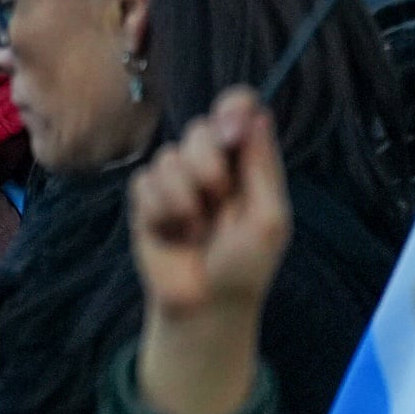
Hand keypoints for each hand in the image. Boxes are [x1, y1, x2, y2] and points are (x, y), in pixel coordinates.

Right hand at [127, 88, 289, 413]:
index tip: (232, 126)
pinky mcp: (145, 198)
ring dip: (185, 196)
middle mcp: (210, 164)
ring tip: (196, 228)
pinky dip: (161, 209)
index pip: (238, 112)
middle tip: (218, 198)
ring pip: (169, 156)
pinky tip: (172, 232)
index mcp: (245, 164)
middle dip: (208, 163)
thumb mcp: (269, 219)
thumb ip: (263, 166)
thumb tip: (258, 113)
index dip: (233, 108)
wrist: (204, 305)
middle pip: (200, 128)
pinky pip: (145, 181)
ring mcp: (175, 180)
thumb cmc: (245, 266)